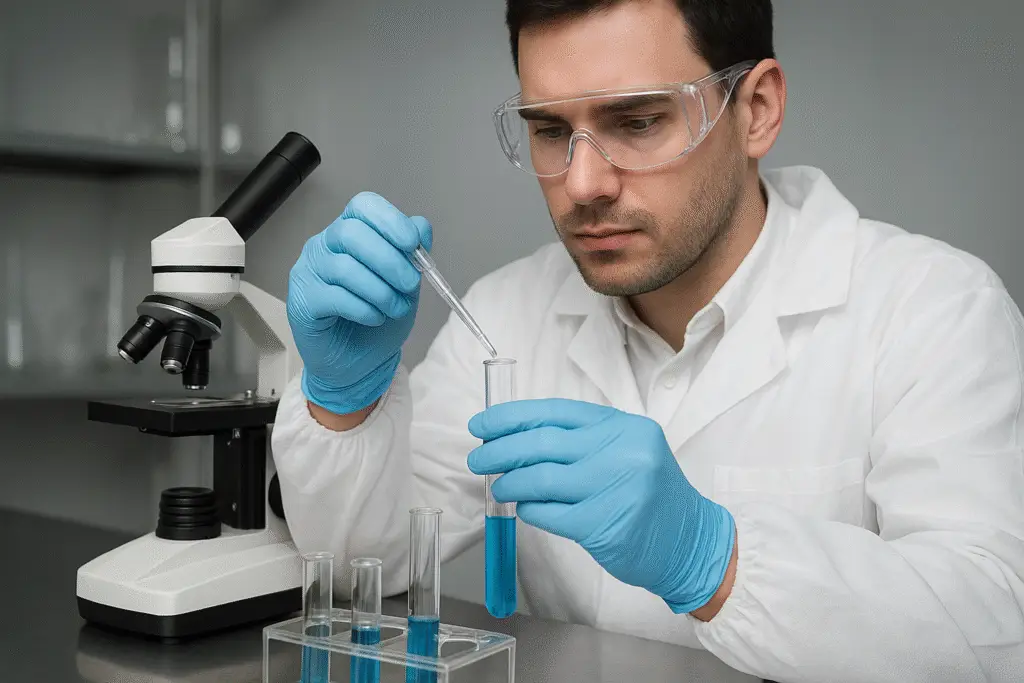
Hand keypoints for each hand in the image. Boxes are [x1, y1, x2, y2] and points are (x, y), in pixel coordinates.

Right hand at [287, 192, 431, 413]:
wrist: (358, 364)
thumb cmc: (377, 320)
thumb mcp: (405, 285)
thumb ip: (412, 254)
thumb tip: (421, 226)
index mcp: (350, 233)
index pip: (363, 206)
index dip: (390, 221)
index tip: (413, 244)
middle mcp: (324, 246)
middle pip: (352, 233)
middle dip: (389, 260)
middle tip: (409, 284)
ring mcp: (309, 272)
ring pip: (345, 267)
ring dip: (380, 291)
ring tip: (394, 309)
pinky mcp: (303, 302)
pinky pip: (335, 297)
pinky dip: (364, 309)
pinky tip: (374, 318)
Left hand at [467, 398, 735, 612]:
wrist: (688, 541)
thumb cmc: (649, 494)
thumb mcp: (626, 451)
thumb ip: (581, 441)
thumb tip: (516, 439)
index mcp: (623, 427)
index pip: (555, 412)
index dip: (512, 416)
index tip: (483, 424)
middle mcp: (620, 452)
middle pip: (541, 444)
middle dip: (500, 449)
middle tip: (478, 458)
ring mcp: (613, 489)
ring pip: (540, 479)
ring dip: (510, 482)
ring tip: (498, 486)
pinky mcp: (603, 526)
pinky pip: (549, 514)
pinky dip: (529, 510)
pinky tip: (525, 508)